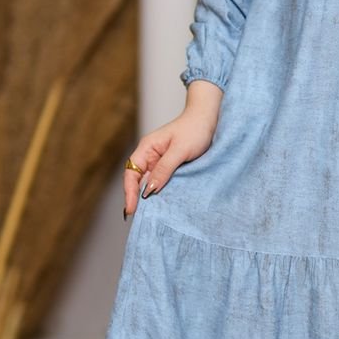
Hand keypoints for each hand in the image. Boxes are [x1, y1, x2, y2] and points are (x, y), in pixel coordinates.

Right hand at [123, 80, 223, 217]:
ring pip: (149, 183)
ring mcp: (160, 162)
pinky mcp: (171, 167)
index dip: (129, 193)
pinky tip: (164, 204)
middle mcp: (150, 156)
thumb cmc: (194, 129)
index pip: (131, 173)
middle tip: (140, 218)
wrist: (209, 120)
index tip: (131, 210)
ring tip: (150, 216)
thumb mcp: (180, 150)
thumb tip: (148, 190)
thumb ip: (164, 169)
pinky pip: (162, 182)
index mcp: (146, 148)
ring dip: (149, 197)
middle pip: (137, 181)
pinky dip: (161, 192)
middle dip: (136, 198)